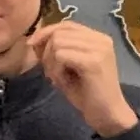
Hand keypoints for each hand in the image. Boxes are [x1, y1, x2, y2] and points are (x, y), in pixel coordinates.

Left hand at [28, 21, 138, 137]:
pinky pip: (60, 56)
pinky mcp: (93, 61)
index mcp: (97, 38)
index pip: (66, 25)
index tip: (32, 45)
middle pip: (59, 32)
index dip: (46, 32)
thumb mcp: (67, 67)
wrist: (107, 114)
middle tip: (50, 72)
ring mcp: (99, 49)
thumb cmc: (87, 93)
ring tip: (58, 78)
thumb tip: (34, 39)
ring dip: (50, 63)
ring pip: (57, 43)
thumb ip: (55, 50)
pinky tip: (62, 81)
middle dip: (46, 52)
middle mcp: (101, 39)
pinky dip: (55, 70)